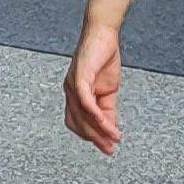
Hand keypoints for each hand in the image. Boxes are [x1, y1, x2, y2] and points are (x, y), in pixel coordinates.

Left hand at [65, 26, 125, 153]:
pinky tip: (106, 123)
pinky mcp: (79, 76)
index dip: (90, 137)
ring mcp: (72, 84)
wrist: (103, 34)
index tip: (106, 147)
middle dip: (95, 139)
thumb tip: (111, 128)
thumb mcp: (108, 89)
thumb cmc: (103, 59)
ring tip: (114, 139)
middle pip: (79, 123)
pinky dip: (95, 114)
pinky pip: (85, 100)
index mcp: (75, 95)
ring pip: (82, 115)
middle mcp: (70, 91)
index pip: (77, 123)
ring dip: (99, 130)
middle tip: (110, 149)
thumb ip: (107, 108)